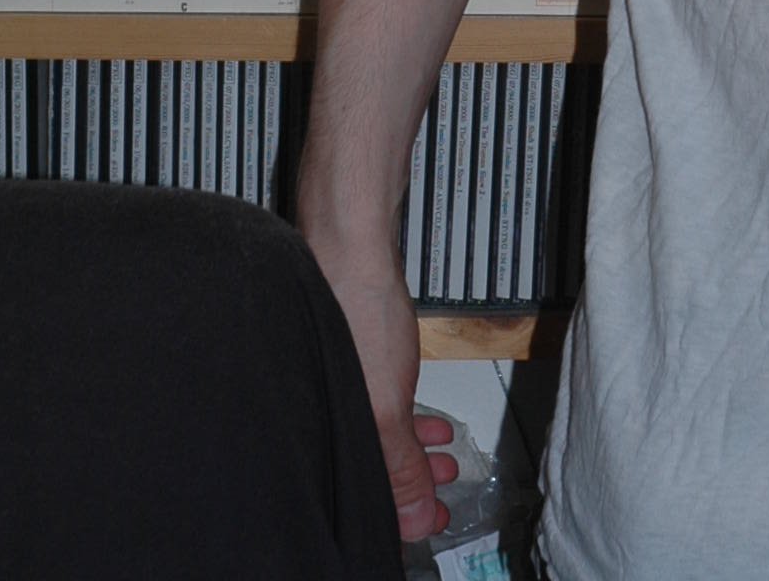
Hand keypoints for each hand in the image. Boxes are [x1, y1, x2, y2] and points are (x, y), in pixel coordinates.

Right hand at [304, 231, 459, 543]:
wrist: (348, 242)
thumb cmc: (354, 308)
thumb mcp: (387, 403)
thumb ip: (402, 465)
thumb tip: (418, 520)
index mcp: (321, 438)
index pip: (357, 501)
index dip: (396, 519)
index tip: (431, 525)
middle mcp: (321, 417)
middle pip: (365, 474)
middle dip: (409, 489)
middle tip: (442, 498)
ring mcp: (333, 389)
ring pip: (373, 441)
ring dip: (412, 455)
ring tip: (447, 459)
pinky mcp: (346, 365)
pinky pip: (375, 409)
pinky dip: (403, 422)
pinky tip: (428, 422)